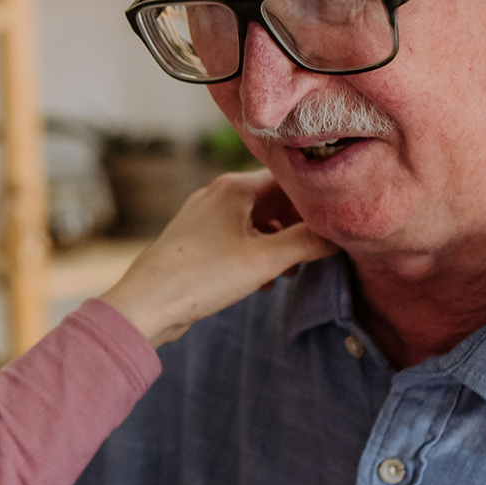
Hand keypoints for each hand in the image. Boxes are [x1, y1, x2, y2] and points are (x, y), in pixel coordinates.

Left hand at [101, 171, 335, 345]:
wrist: (145, 305)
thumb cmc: (201, 278)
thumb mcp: (263, 261)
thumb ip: (306, 243)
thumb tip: (340, 233)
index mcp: (234, 187)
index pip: (289, 179)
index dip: (316, 199)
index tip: (337, 221)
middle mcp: (218, 194)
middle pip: (274, 199)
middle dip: (299, 225)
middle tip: (319, 250)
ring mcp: (205, 217)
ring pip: (256, 221)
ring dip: (279, 243)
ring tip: (293, 270)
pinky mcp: (197, 241)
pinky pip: (238, 238)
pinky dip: (256, 253)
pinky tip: (265, 281)